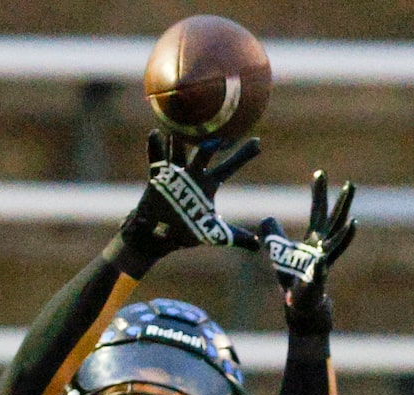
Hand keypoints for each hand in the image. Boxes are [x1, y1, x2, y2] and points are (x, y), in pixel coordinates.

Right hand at [116, 130, 261, 270]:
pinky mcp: (159, 179)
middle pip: (204, 156)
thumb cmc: (187, 232)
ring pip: (179, 154)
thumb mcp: (214, 234)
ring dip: (179, 143)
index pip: (229, 167)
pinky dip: (155, 149)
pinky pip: (156, 161)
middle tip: (219, 136)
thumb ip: (236, 237)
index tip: (258, 142)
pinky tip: (155, 134)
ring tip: (180, 129)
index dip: (243, 155)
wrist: (159, 236)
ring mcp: (175, 174)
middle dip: (210, 146)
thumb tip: (258, 245)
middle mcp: (193, 175)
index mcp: (208, 185)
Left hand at [258, 170, 356, 336]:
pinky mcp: (315, 282)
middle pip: (335, 222)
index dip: (319, 192)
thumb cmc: (293, 279)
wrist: (300, 306)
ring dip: (344, 236)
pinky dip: (319, 267)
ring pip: (336, 248)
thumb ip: (273, 234)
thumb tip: (264, 219)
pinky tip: (320, 260)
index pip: (318, 211)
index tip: (320, 171)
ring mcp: (322, 265)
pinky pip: (318, 273)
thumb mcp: (279, 252)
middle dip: (343, 204)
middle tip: (351, 184)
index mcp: (315, 239)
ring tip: (353, 222)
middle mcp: (323, 248)